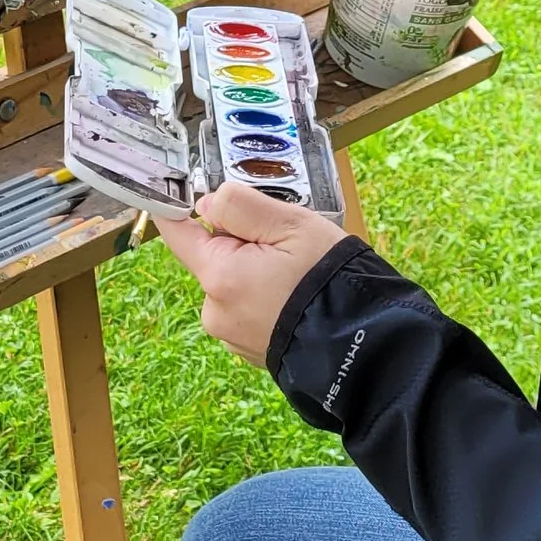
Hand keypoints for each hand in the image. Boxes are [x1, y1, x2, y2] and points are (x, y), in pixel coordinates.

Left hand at [155, 175, 347, 366]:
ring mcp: (231, 335)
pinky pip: (247, 309)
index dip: (178, 207)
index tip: (185, 191)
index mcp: (220, 276)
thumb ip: (240, 206)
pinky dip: (265, 298)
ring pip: (233, 283)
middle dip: (241, 243)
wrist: (363, 346)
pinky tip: (296, 298)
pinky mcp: (248, 350)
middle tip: (284, 244)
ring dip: (256, 272)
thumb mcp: (291, 225)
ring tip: (298, 275)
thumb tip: (206, 204)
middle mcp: (216, 311)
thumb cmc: (330, 282)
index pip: (177, 233)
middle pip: (213, 257)